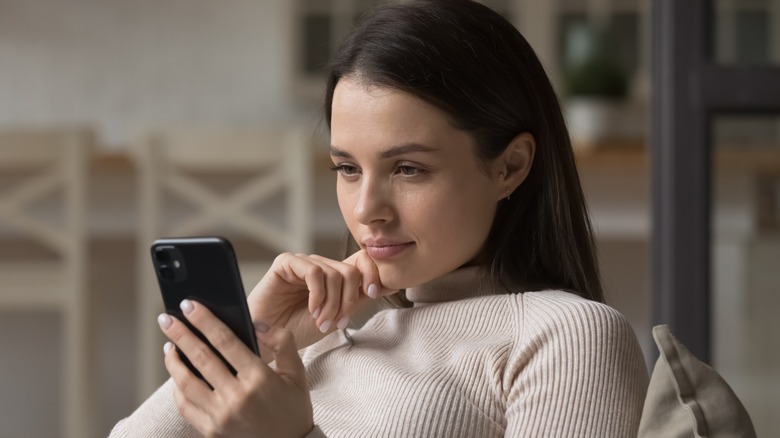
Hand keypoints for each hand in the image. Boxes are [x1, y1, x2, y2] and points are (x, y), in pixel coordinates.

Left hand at [159, 300, 311, 437]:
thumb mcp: (297, 373)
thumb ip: (282, 342)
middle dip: (180, 334)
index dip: (204, 321)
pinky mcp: (210, 431)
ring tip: (168, 345)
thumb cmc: (293, 410)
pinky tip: (177, 375)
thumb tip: (256, 324)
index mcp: (259, 379)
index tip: (189, 305)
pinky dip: (177, 388)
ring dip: (173, 361)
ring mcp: (220, 416)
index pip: (225, 341)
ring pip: (186, 382)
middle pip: (200, 358)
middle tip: (166, 319)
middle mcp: (237, 397)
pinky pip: (185, 405)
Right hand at [247, 250, 396, 348]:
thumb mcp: (338, 314)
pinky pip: (314, 272)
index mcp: (334, 274)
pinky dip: (318, 295)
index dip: (373, 273)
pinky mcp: (286, 263)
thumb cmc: (298, 329)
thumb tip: (393, 283)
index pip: (363, 260)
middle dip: (349, 300)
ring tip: (321, 321)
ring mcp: (303, 262)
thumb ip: (360, 298)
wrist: (268, 341)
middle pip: (351, 270)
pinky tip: (311, 310)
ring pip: (334, 273)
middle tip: (338, 322)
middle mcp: (320, 265)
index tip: (373, 293)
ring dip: (332, 303)